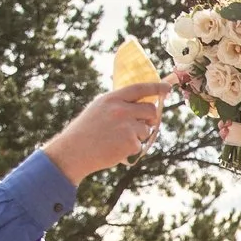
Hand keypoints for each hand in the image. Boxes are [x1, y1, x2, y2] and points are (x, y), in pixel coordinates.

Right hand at [41, 80, 168, 182]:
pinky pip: (140, 144)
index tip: (167, 89)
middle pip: (151, 109)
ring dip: (138, 135)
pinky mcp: (130, 142)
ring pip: (147, 129)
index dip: (156, 88)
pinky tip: (115, 149)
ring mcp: (126, 126)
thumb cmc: (85, 132)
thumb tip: (143, 106)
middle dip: (150, 118)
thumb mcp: (99, 109)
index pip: (140, 88)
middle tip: (140, 125)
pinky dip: (131, 149)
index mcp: (112, 98)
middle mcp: (121, 109)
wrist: (73, 152)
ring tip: (117, 139)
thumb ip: (119, 104)